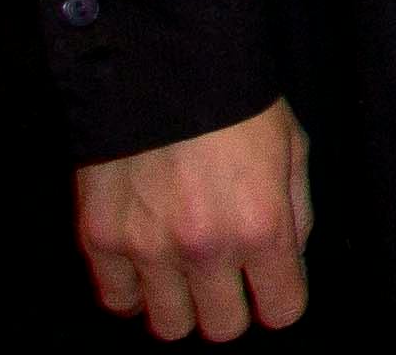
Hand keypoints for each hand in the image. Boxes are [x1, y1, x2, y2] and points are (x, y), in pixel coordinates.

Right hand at [74, 98, 310, 339]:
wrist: (161, 66)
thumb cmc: (238, 104)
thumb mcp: (292, 148)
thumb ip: (295, 213)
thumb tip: (286, 261)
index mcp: (262, 227)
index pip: (282, 310)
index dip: (281, 298)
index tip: (272, 283)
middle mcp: (205, 250)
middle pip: (223, 329)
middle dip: (231, 305)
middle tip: (226, 275)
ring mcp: (147, 250)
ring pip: (168, 326)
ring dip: (180, 303)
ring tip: (182, 270)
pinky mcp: (100, 241)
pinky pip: (116, 301)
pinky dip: (132, 290)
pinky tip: (144, 262)